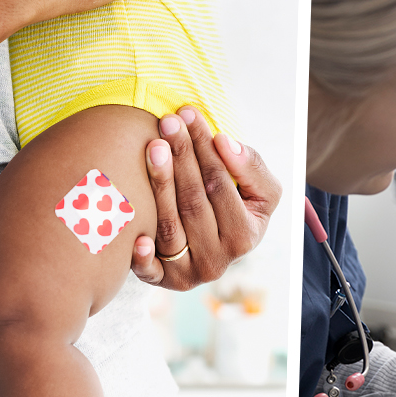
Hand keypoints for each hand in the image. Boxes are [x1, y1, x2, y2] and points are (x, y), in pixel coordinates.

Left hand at [131, 106, 280, 288]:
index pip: (221, 185)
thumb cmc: (237, 207)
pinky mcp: (162, 281)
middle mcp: (217, 260)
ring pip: (170, 226)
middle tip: (167, 122)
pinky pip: (149, 271)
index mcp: (245, 237)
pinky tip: (135, 234)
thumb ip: (251, 166)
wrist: (218, 244)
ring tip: (152, 147)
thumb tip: (225, 143)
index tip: (190, 114)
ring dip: (160, 184)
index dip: (206, 148)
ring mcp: (189, 273)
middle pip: (194, 202)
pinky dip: (142, 256)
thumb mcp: (260, 190)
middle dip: (181, 158)